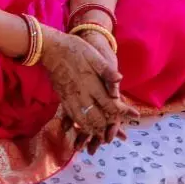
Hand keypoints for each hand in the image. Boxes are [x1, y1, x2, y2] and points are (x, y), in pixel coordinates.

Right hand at [38, 28, 129, 152]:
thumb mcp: (93, 55)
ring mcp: (70, 98)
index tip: (133, 115)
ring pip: (83, 120)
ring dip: (93, 130)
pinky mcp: (62, 98)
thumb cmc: (74, 49)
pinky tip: (84, 128)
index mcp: (92, 84)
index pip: (110, 104)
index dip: (122, 112)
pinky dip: (79, 124)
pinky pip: (71, 116)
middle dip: (108, 127)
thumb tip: (120, 79)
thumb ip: (106, 69)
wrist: (50, 48)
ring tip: (102, 135)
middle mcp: (81, 94)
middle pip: (97, 118)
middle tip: (117, 132)